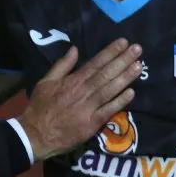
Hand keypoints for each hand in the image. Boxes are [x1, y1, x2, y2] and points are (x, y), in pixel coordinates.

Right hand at [18, 39, 142, 160]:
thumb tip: (74, 49)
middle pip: (106, 74)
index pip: (95, 63)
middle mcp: (83, 92)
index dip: (110, 52)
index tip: (123, 42)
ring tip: (139, 66)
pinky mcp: (92, 123)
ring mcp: (89, 108)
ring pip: (110, 90)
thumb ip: (62, 65)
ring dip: (125, 77)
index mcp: (72, 81)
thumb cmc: (41, 107)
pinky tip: (132, 92)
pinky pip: (109, 110)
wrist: (36, 134)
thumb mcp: (45, 82)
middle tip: (138, 49)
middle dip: (123, 60)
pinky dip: (120, 101)